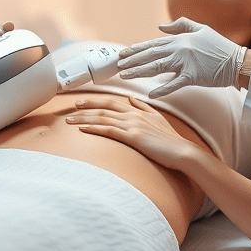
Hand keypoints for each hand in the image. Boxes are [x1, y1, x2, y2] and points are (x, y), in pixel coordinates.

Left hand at [65, 95, 202, 171]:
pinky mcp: (132, 137)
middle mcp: (132, 115)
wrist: (182, 151)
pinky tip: (82, 129)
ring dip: (84, 119)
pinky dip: (93, 128)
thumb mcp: (157, 118)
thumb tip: (130, 98)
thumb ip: (143, 107)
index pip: (111, 102)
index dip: (95, 101)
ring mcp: (132, 125)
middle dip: (85, 107)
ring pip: (102, 118)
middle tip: (71, 108)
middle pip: (103, 108)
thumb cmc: (170, 139)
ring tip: (69, 120)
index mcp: (137, 111)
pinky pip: (108, 130)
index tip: (82, 102)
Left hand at [117, 17, 244, 97]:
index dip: (136, 49)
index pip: (152, 44)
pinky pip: (173, 84)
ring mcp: (185, 63)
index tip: (122, 53)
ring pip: (156, 68)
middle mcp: (179, 49)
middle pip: (149, 55)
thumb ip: (180, 25)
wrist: (237, 62)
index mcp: (179, 39)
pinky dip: (161, 89)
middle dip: (132, 61)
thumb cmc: (219, 46)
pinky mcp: (192, 77)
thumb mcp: (201, 29)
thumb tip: (160, 26)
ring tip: (125, 76)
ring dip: (138, 72)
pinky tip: (150, 94)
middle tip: (117, 65)